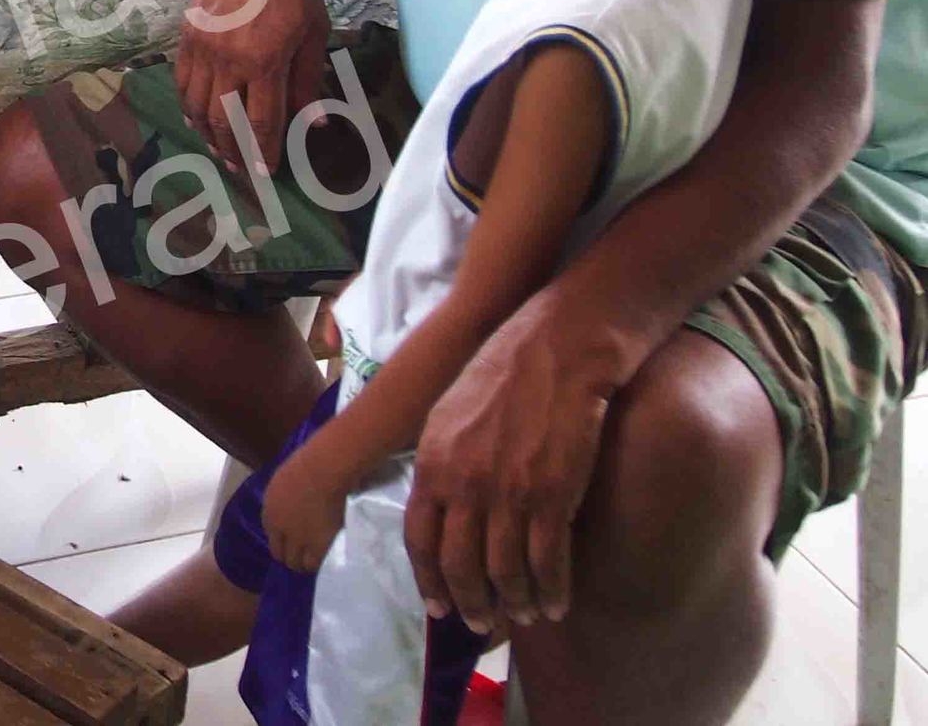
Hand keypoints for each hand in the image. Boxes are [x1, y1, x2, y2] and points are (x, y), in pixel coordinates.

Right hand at [174, 0, 330, 175]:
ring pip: (197, 105)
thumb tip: (314, 123)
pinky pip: (182, 81)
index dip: (263, 151)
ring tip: (217, 150)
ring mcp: (203, 48)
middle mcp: (229, 59)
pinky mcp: (186, 36)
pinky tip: (194, 118)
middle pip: (224, 120)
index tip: (266, 171)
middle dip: (232, 150)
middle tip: (240, 169)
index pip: (261, 121)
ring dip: (206, 134)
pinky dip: (187, 106)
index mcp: (265, 59)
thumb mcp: (314, 31)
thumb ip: (310, 80)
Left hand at [263, 445, 348, 572]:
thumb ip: (284, 497)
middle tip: (302, 557)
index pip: (271, 536)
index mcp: (270, 511)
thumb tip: (292, 501)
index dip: (281, 541)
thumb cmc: (307, 464)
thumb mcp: (285, 480)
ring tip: (315, 561)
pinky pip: (315, 563)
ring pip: (297, 564)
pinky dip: (319, 564)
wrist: (325, 471)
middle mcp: (280, 529)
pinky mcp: (319, 546)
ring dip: (304, 564)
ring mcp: (299, 540)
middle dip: (290, 557)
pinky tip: (326, 560)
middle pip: (281, 554)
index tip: (290, 542)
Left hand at [404, 294, 615, 630]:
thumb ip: (438, 464)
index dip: (429, 580)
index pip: (419, 539)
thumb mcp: (446, 415)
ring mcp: (509, 494)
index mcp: (432, 464)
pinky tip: (556, 602)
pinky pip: (548, 563)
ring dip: (515, 603)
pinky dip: (552, 590)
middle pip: (461, 566)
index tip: (438, 607)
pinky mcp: (554, 497)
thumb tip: (436, 507)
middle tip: (481, 624)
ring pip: (506, 573)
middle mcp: (465, 485)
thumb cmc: (499, 376)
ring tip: (524, 615)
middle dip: (471, 604)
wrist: (554, 351)